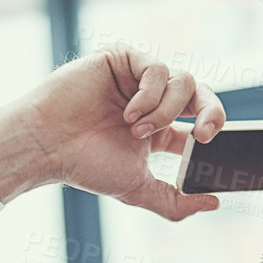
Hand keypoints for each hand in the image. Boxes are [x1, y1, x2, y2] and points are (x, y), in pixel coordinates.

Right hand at [0, 44, 226, 220]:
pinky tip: (128, 113)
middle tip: (204, 136)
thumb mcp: (137, 189)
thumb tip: (213, 204)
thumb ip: (175, 202)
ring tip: (136, 131)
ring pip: (183, 81)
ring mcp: (138, 78)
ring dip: (165, 111)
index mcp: (158, 130)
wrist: (48, 145)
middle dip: (211, 113)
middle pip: (201, 94)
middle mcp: (151, 100)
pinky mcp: (124, 58)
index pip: (200, 124)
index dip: (212, 131)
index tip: (209, 148)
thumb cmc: (85, 165)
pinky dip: (149, 95)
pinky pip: (157, 68)